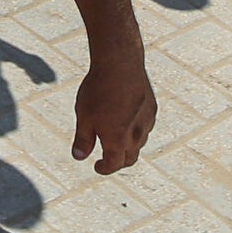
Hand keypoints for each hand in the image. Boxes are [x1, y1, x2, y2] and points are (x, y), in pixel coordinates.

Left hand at [71, 49, 155, 173]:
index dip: (104, 168)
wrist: (120, 64)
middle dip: (118, 161)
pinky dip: (136, 129)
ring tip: (117, 138)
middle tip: (108, 158)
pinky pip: (145, 125)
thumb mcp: (84, 117)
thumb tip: (79, 157)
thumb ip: (83, 140)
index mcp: (118, 141)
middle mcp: (136, 136)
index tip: (97, 166)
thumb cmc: (98, 91)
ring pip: (139, 142)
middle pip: (130, 158)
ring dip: (129, 145)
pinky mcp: (152, 107)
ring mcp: (146, 121)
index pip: (113, 164)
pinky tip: (127, 119)